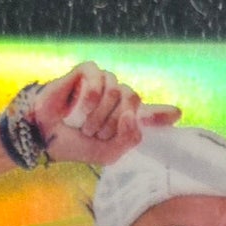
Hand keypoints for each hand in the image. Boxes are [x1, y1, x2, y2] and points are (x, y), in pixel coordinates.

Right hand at [26, 61, 180, 165]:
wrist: (47, 137)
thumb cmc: (75, 144)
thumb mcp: (106, 153)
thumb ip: (127, 140)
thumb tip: (134, 118)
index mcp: (124, 118)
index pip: (148, 114)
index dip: (161, 114)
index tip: (177, 114)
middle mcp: (117, 97)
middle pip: (133, 101)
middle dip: (112, 123)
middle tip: (94, 133)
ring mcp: (104, 82)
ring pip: (116, 92)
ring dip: (96, 115)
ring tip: (81, 124)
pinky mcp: (87, 71)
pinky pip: (98, 82)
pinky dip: (87, 100)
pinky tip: (74, 110)